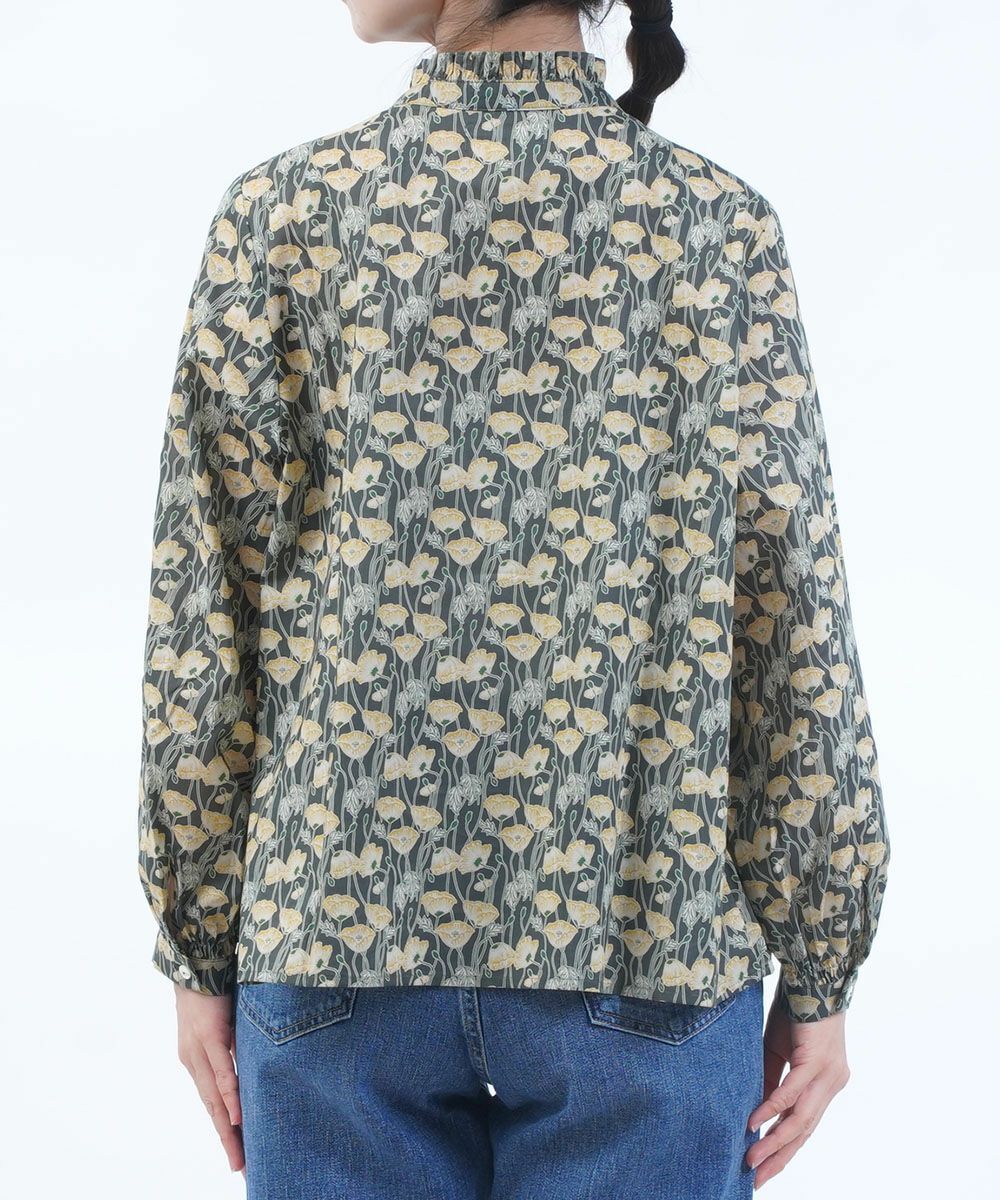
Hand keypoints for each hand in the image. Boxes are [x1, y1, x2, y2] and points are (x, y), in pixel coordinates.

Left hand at [174, 984, 243, 1173]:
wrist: (195, 960)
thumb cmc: (213, 989)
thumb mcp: (228, 1024)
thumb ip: (236, 1048)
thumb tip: (255, 1066)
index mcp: (198, 1060)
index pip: (214, 1103)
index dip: (226, 1131)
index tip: (238, 1157)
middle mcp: (194, 1062)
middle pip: (213, 1110)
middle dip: (228, 1141)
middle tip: (242, 1169)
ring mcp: (199, 1051)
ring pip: (215, 1098)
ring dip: (228, 1129)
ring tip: (239, 1155)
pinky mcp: (208, 1036)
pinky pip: (221, 1070)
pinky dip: (229, 1095)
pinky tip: (235, 1116)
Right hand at [745, 996, 850, 1187]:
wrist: (812, 981)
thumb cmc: (796, 1012)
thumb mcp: (780, 1051)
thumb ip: (771, 1080)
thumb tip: (755, 1110)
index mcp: (825, 1085)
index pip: (805, 1127)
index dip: (785, 1150)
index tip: (765, 1169)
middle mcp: (832, 1086)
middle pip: (804, 1132)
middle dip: (780, 1158)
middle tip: (757, 1179)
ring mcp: (827, 1077)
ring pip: (800, 1120)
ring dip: (774, 1142)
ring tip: (753, 1160)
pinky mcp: (815, 1063)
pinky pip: (792, 1094)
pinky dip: (772, 1110)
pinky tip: (756, 1124)